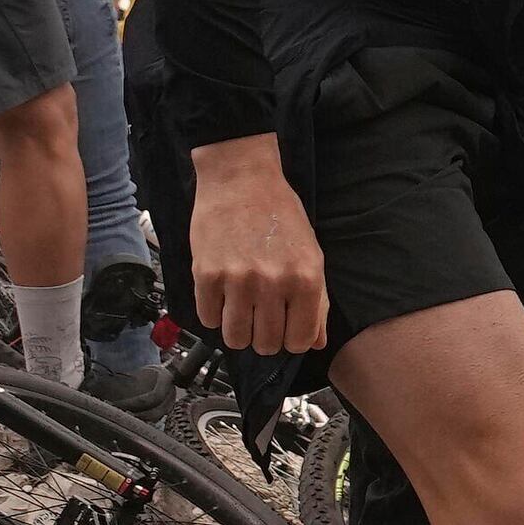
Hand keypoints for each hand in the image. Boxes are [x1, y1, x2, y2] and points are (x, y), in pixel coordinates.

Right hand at [189, 138, 327, 354]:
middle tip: (261, 319)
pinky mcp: (205, 275)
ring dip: (238, 332)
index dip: (293, 340)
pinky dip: (214, 314)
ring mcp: (237, 280)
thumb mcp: (311, 254)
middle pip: (266, 345)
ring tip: (241, 311)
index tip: (286, 329)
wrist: (241, 179)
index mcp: (305, 279)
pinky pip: (208, 320)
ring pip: (235, 339)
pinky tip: (222, 295)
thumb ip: (318, 301)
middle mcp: (273, 283)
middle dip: (265, 338)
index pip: (301, 340)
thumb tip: (317, 342)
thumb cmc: (280, 214)